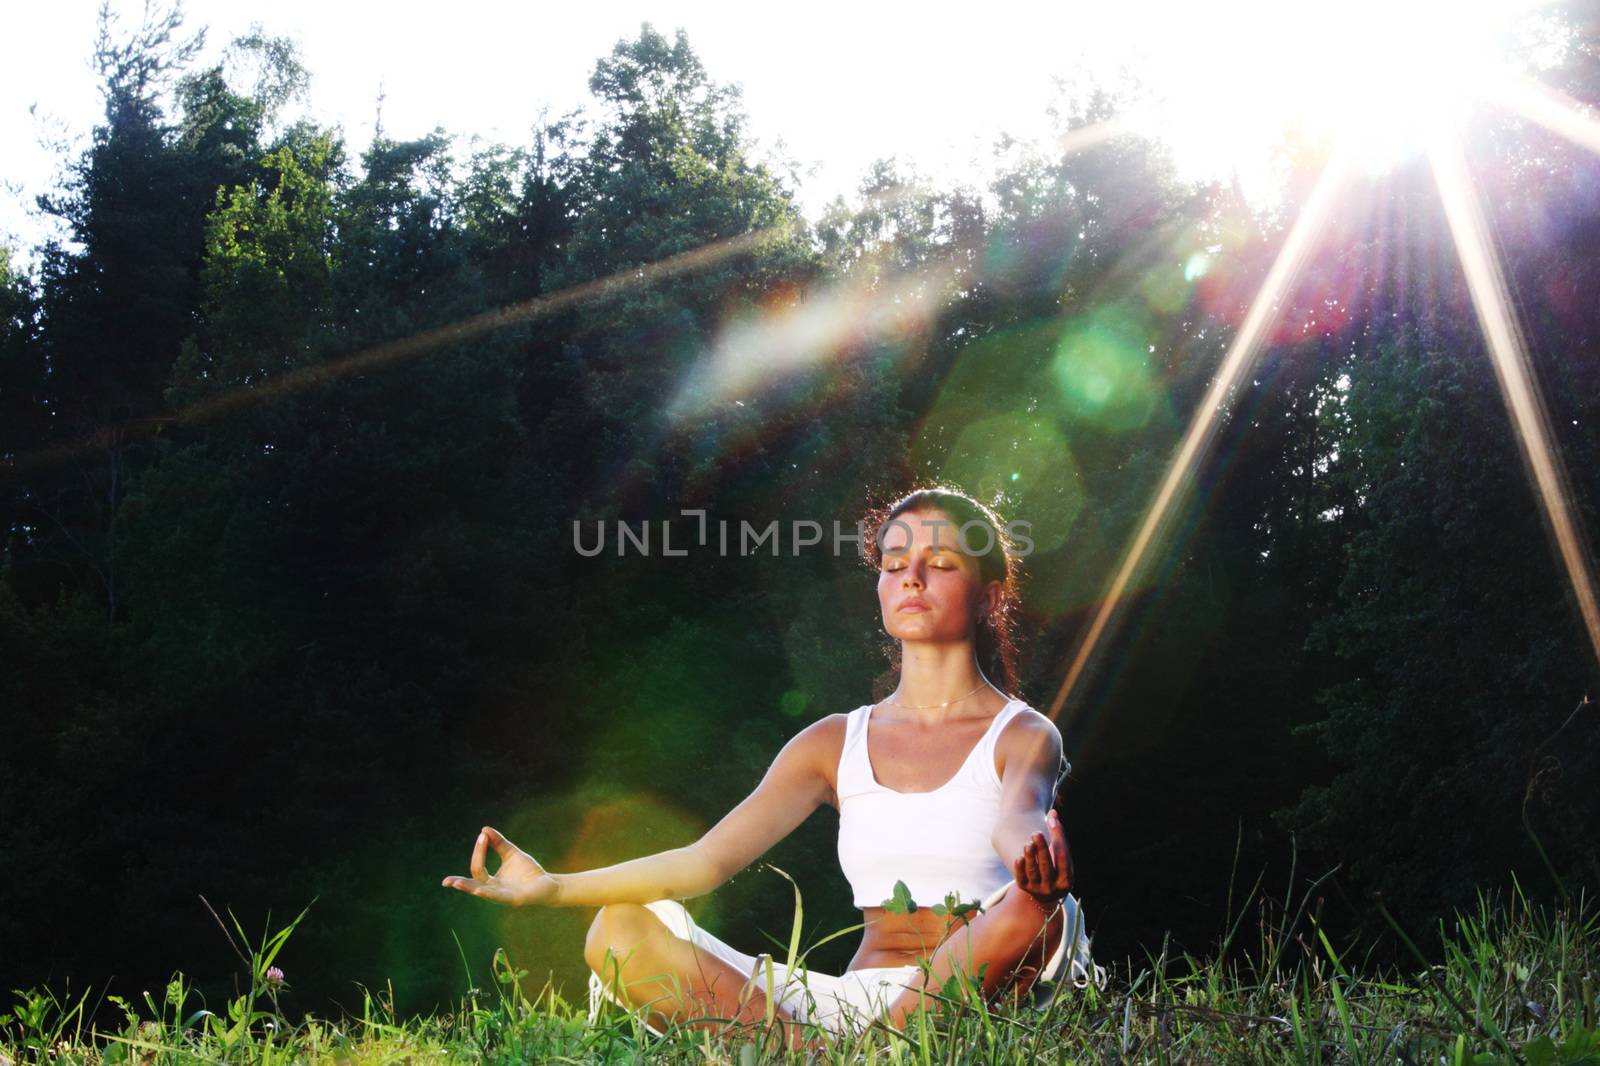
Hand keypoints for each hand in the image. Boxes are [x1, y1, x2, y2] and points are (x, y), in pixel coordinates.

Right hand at [441, 826, 557, 906]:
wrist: (548, 883)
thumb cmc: (528, 871)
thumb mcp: (511, 854)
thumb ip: (498, 843)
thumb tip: (484, 829)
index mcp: (491, 881)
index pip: (478, 869)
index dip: (478, 852)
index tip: (482, 836)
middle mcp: (494, 890)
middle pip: (474, 884)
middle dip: (460, 883)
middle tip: (446, 881)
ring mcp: (503, 896)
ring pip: (483, 892)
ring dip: (469, 888)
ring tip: (456, 884)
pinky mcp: (514, 899)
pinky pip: (499, 897)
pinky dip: (489, 894)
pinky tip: (479, 891)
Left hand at [1012, 809, 1071, 905]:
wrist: (1046, 892)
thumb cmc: (1056, 868)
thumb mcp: (1060, 855)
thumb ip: (1057, 835)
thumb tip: (1052, 812)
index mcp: (1067, 880)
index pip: (1062, 856)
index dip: (1058, 837)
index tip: (1051, 821)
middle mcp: (1053, 888)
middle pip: (1047, 865)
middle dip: (1042, 849)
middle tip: (1036, 833)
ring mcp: (1038, 889)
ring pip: (1033, 872)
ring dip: (1030, 857)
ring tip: (1028, 844)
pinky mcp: (1025, 888)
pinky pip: (1021, 879)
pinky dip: (1020, 868)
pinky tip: (1019, 857)